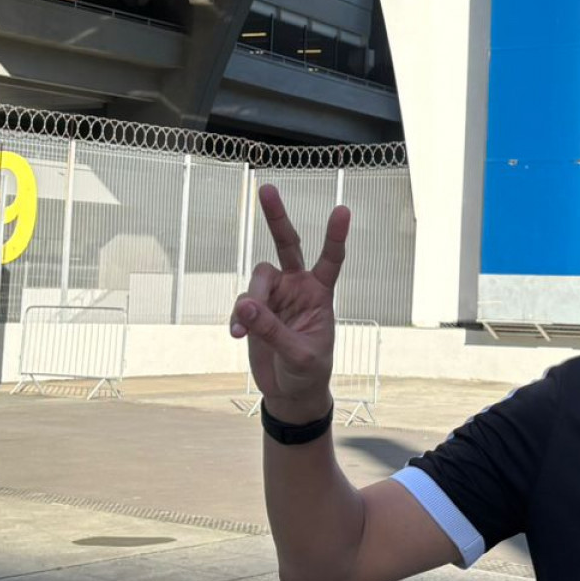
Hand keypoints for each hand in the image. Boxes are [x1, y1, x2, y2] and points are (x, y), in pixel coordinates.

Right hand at [230, 184, 349, 422]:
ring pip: (258, 278)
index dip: (335, 236)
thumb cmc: (308, 372)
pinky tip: (236, 335)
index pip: (331, 260)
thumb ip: (272, 330)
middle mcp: (298, 287)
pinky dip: (238, 317)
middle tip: (266, 188)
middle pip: (288, 244)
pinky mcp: (256, 310)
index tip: (343, 209)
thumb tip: (245, 305)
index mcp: (321, 294)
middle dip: (276, 217)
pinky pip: (242, 303)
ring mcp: (276, 296)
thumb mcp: (298, 355)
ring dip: (250, 299)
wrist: (291, 392)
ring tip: (242, 327)